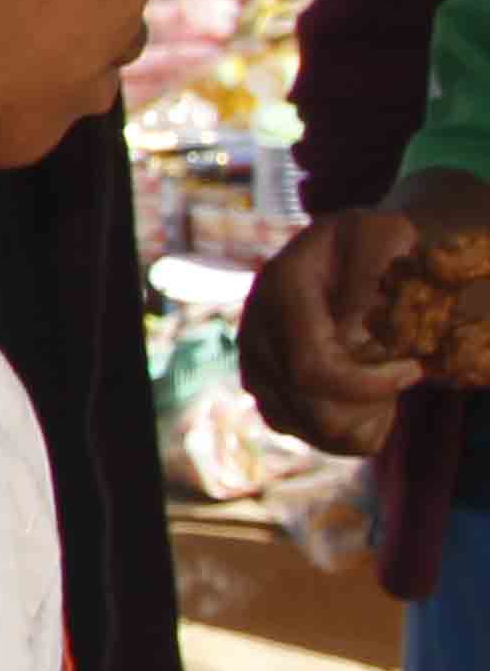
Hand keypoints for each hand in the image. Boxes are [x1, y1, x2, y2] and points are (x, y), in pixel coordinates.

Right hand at [245, 212, 425, 456]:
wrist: (339, 251)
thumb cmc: (370, 244)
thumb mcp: (381, 237)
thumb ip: (370, 270)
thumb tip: (353, 322)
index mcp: (280, 292)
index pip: (312, 369)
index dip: (369, 385)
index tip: (414, 367)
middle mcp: (256, 334)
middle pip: (312, 409)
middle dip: (372, 403)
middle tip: (404, 374)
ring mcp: (256, 366)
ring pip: (311, 429)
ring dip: (362, 417)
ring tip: (386, 382)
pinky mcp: (266, 391)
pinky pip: (307, 434)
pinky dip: (347, 428)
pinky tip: (368, 395)